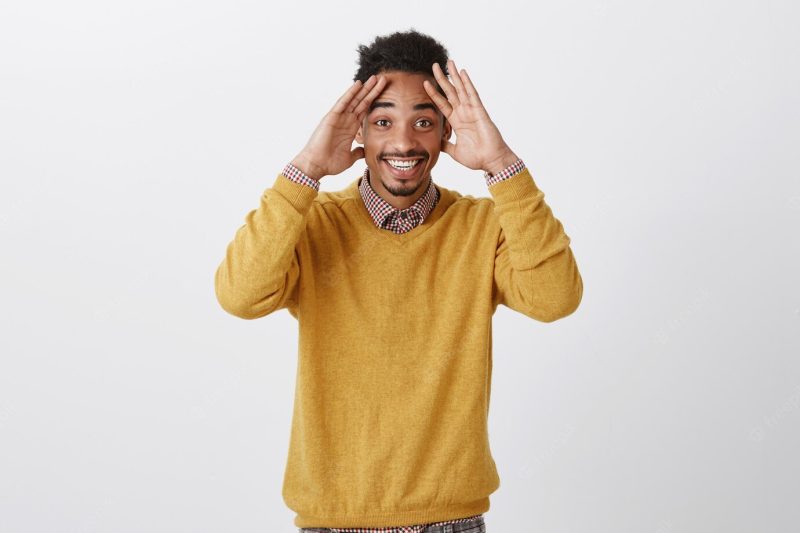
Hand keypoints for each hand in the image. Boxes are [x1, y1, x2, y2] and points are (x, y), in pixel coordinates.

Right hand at [293, 75, 386, 179]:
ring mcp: (338, 118)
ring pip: (354, 99)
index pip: (365, 111)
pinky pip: (342, 103)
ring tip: (374, 78)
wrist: (316, 166)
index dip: (374, 102)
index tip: (385, 94)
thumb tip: (365, 151)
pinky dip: (350, 93)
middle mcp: (345, 120)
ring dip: (364, 89)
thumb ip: (357, 152)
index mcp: (350, 129)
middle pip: (361, 102)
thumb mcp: (350, 158)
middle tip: (383, 79)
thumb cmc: (329, 163)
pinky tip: (358, 84)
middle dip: (372, 91)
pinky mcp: (331, 118)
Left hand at [423, 59, 517, 173]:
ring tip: (449, 62)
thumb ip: (446, 145)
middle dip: (442, 79)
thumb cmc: (478, 158)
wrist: (491, 161)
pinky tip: (463, 73)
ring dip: (454, 76)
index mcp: (457, 122)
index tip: (425, 83)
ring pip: (461, 89)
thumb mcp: (455, 152)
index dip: (434, 93)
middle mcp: (464, 113)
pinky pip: (472, 95)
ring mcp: (472, 111)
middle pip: (450, 92)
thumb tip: (437, 142)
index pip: (443, 104)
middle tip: (435, 65)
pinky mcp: (480, 112)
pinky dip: (467, 83)